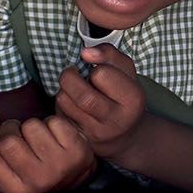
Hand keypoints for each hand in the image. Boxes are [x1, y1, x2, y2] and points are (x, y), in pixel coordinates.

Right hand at [0, 113, 96, 192]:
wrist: (76, 170)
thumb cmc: (33, 168)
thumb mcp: (3, 173)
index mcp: (15, 189)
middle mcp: (37, 182)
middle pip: (8, 140)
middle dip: (11, 127)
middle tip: (19, 131)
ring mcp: (59, 167)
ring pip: (31, 127)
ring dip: (33, 124)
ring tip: (39, 135)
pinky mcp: (76, 150)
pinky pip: (53, 122)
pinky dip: (53, 121)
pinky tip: (56, 134)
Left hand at [54, 44, 144, 160]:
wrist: (125, 135)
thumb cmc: (123, 96)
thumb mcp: (126, 72)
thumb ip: (109, 54)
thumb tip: (86, 52)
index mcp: (133, 100)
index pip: (103, 75)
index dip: (96, 68)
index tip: (98, 71)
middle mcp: (117, 120)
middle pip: (83, 96)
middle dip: (70, 77)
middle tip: (71, 72)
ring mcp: (98, 133)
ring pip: (66, 104)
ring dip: (63, 90)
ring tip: (71, 88)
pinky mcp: (81, 140)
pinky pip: (60, 116)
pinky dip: (60, 105)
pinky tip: (71, 103)